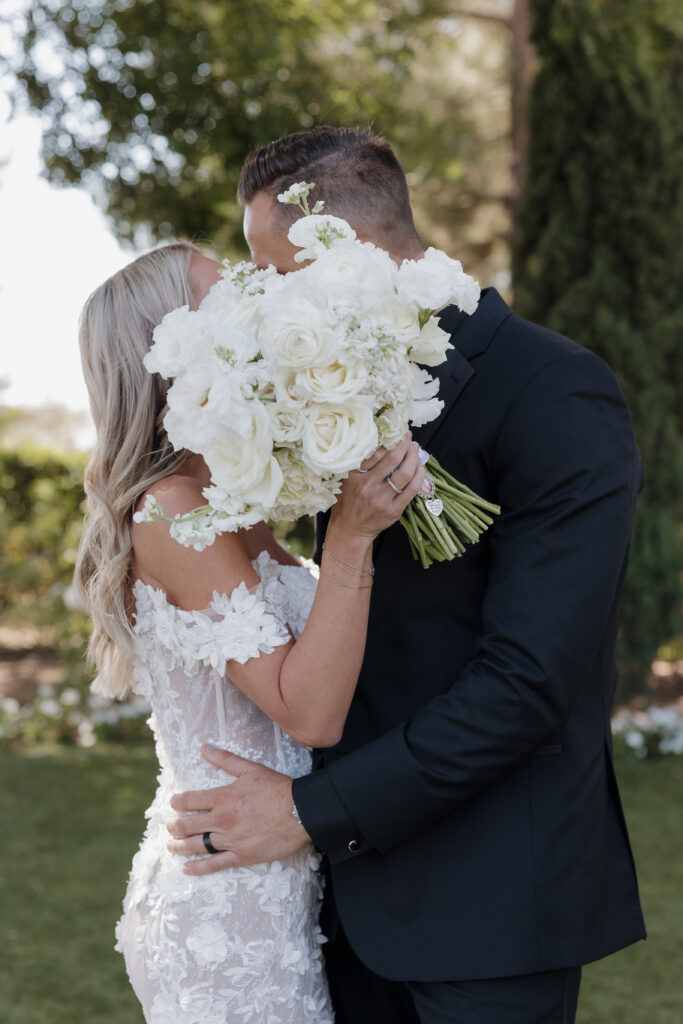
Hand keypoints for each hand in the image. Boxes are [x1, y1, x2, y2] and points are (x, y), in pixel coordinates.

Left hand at [166, 744, 309, 874]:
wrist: (301, 812)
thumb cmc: (277, 788)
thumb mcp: (251, 769)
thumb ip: (225, 759)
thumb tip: (205, 748)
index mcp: (222, 797)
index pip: (189, 801)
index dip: (177, 802)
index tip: (173, 804)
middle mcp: (222, 820)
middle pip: (188, 825)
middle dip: (173, 826)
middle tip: (168, 827)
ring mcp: (230, 840)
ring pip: (197, 845)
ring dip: (179, 846)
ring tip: (171, 846)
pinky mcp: (241, 856)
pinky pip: (214, 864)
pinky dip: (198, 868)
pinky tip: (186, 869)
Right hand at [330, 434, 425, 540]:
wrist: (349, 530)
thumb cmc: (347, 503)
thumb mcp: (345, 481)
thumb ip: (358, 465)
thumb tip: (379, 443)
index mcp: (354, 476)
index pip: (375, 452)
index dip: (388, 439)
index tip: (395, 432)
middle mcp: (367, 487)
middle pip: (392, 460)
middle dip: (404, 445)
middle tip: (408, 438)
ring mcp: (381, 499)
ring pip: (404, 474)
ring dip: (414, 459)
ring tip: (415, 451)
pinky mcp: (393, 510)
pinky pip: (411, 490)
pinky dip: (419, 477)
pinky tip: (420, 469)